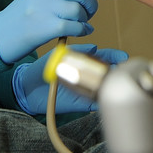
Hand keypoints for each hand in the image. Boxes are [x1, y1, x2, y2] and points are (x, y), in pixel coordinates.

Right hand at [0, 0, 103, 63]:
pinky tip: (81, 31)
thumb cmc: (19, 18)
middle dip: (90, 3)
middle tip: (89, 11)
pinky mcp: (48, 27)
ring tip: (82, 23)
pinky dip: (82, 30)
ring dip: (85, 19)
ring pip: (79, 10)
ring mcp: (46, 9)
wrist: (1, 35)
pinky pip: (75, 26)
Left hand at [12, 45, 128, 114]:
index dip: (114, 57)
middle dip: (119, 71)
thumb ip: (77, 52)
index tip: (122, 56)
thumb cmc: (42, 69)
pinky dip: (104, 100)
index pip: (103, 59)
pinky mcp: (81, 105)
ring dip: (114, 85)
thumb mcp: (59, 56)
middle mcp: (87, 78)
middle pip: (109, 74)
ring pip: (106, 89)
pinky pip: (97, 104)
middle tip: (125, 69)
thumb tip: (94, 47)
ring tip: (120, 80)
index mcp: (82, 64)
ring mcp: (86, 91)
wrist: (27, 88)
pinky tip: (108, 95)